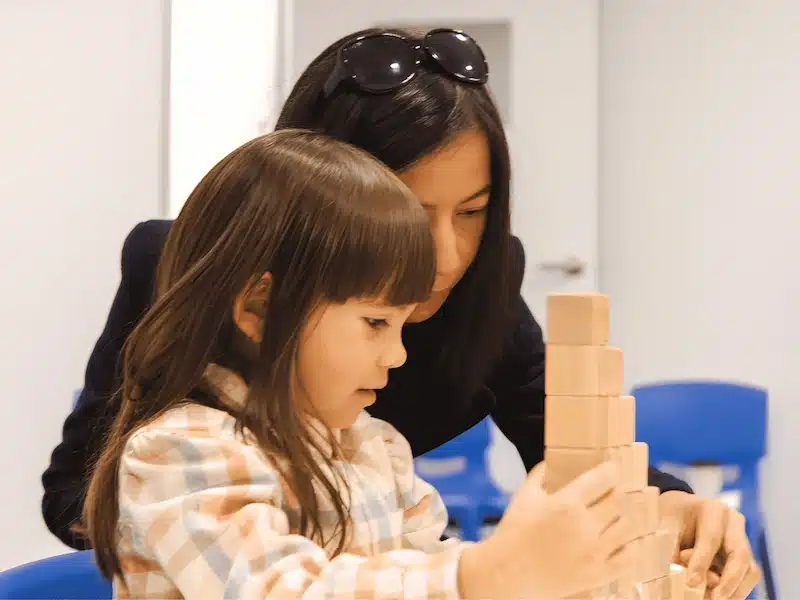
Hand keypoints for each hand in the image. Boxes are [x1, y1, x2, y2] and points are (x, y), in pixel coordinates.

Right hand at [459, 460, 636, 599]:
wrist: (507, 574)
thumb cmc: (513, 532)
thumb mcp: (523, 497)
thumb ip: (539, 476)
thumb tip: (550, 463)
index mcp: (567, 503)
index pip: (603, 479)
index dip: (611, 470)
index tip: (611, 469)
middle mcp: (585, 526)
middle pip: (618, 501)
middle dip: (614, 494)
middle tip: (608, 494)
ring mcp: (594, 552)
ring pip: (627, 527)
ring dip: (622, 519)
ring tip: (613, 518)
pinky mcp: (597, 574)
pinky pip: (628, 558)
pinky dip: (628, 548)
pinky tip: (619, 543)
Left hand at [659, 491, 760, 599]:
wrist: (680, 512)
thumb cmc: (671, 518)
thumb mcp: (665, 527)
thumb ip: (672, 549)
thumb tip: (680, 576)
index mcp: (712, 510)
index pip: (711, 539)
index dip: (701, 562)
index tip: (691, 582)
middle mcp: (733, 523)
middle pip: (740, 554)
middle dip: (729, 581)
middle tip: (714, 599)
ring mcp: (742, 539)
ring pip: (750, 570)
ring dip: (735, 589)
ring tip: (714, 599)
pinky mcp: (744, 556)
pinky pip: (746, 577)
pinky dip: (734, 590)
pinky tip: (717, 596)